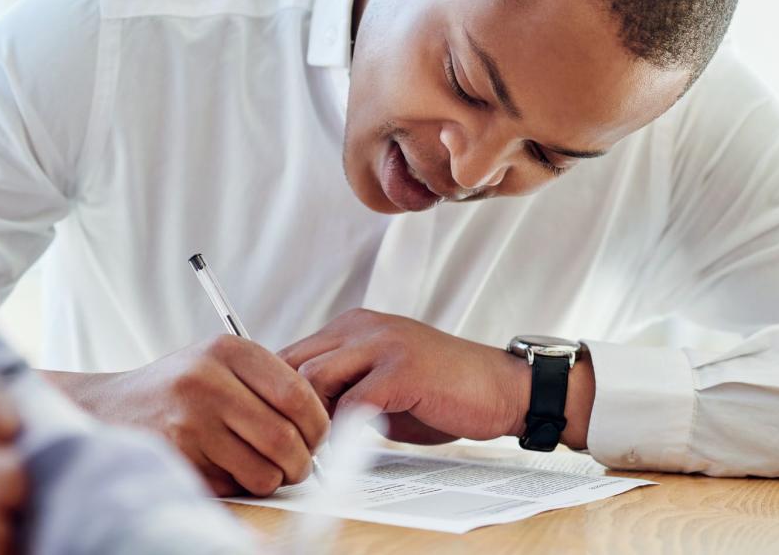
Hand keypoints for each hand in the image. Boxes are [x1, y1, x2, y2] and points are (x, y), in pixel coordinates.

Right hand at [46, 335, 328, 496]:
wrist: (105, 407)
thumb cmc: (177, 388)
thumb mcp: (219, 362)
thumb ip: (268, 381)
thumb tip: (324, 425)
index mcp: (227, 350)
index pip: (298, 395)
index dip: (319, 425)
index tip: (319, 438)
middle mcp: (206, 381)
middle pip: (284, 437)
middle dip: (301, 461)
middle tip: (300, 466)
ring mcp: (187, 422)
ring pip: (262, 470)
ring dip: (272, 479)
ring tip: (265, 470)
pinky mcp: (173, 458)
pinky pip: (230, 485)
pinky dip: (238, 486)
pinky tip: (227, 470)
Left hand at [279, 309, 593, 447]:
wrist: (501, 389)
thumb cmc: (444, 391)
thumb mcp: (382, 383)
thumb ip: (342, 390)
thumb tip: (296, 419)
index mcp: (355, 326)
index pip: (289, 354)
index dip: (277, 396)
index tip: (279, 430)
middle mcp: (363, 326)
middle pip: (291, 363)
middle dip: (284, 410)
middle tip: (291, 448)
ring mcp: (383, 343)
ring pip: (313, 379)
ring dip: (308, 422)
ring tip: (316, 452)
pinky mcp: (402, 368)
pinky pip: (351, 403)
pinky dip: (342, 432)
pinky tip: (347, 449)